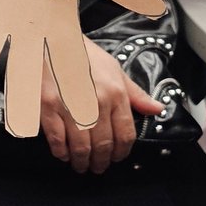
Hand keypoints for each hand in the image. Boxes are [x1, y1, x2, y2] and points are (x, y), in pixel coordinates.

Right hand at [40, 39, 162, 172]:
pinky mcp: (48, 107)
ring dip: (82, 161)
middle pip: (104, 145)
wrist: (50, 38)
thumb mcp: (114, 68)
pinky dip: (61, 151)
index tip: (117, 158)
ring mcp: (71, 106)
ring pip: (81, 147)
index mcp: (115, 93)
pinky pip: (57, 139)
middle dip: (101, 162)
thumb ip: (135, 93)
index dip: (122, 152)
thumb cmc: (82, 53)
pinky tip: (63, 154)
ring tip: (81, 165)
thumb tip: (156, 109)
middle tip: (97, 167)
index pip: (125, 134)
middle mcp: (96, 102)